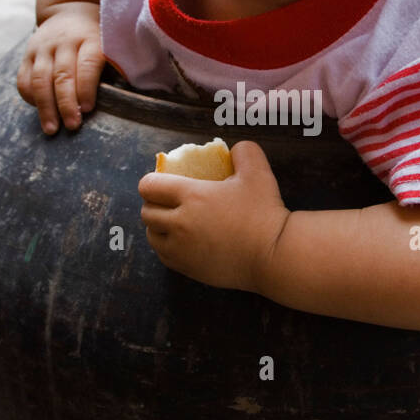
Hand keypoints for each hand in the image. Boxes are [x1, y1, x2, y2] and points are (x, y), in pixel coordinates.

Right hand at [17, 2, 110, 134]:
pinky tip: (41, 112)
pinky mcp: (28, 54)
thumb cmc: (97, 37)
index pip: (87, 64)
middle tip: (72, 125)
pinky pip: (24, 79)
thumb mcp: (110, 44)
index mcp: (90, 39)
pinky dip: (30, 98)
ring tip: (52, 129)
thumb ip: (114, 67)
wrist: (71, 10)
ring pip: (40, 79)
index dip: (86, 87)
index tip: (88, 109)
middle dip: (66, 104)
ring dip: (46, 107)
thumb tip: (118, 100)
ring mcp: (43, 48)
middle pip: (62, 75)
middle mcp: (64, 42)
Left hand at [137, 140, 289, 291]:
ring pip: (152, 237)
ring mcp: (181, 250)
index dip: (151, 182)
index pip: (150, 186)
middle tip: (165, 202)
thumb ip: (244, 152)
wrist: (273, 256)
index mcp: (191, 196)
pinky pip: (164, 256)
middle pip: (147, 213)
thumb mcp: (257, 172)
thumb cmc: (264, 213)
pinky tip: (181, 242)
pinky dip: (167, 247)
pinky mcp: (188, 269)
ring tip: (171, 222)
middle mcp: (179, 224)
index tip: (160, 182)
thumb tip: (234, 149)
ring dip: (157, 227)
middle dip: (152, 204)